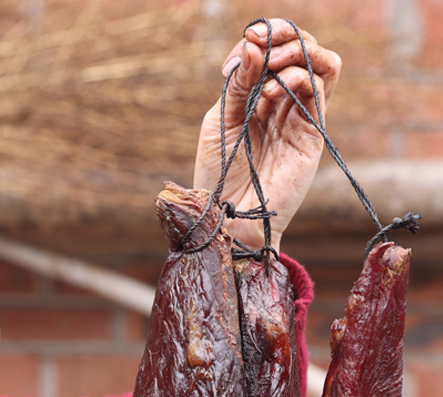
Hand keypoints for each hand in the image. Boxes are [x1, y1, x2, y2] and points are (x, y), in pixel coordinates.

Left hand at [193, 19, 341, 253]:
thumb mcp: (219, 122)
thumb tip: (252, 44)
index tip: (244, 43)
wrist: (229, 218)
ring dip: (298, 49)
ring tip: (273, 63)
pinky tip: (275, 89)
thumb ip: (237, 85)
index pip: (271, 52)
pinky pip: (320, 90)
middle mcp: (280, 104)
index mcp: (256, 99)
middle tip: (260, 41)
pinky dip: (300, 77)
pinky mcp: (312, 134)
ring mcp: (299, 117)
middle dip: (282, 35)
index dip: (261, 38)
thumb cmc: (219, 175)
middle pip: (299, 49)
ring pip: (319, 63)